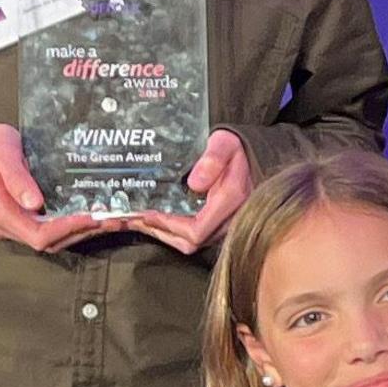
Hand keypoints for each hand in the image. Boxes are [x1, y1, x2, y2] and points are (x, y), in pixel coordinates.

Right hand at [0, 116, 117, 254]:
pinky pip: (44, 232)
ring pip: (47, 241)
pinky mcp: (14, 223)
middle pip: (46, 242)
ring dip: (78, 232)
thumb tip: (35, 203)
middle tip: (114, 219)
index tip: (94, 217)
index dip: (68, 229)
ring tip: (109, 219)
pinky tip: (89, 215)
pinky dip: (67, 227)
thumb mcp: (4, 153)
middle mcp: (0, 226)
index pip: (38, 235)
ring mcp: (6, 228)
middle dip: (81, 231)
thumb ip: (18, 178)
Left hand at [125, 128, 250, 255]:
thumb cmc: (237, 148)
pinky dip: (173, 231)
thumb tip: (194, 184)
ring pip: (192, 243)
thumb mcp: (225, 143)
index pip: (196, 230)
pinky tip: (158, 220)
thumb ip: (212, 160)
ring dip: (164, 233)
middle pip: (191, 242)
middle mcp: (230, 219)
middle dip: (160, 232)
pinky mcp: (220, 225)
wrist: (253, 155)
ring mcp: (225, 225)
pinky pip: (195, 236)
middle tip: (134, 219)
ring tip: (141, 221)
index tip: (147, 213)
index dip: (168, 226)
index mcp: (231, 200)